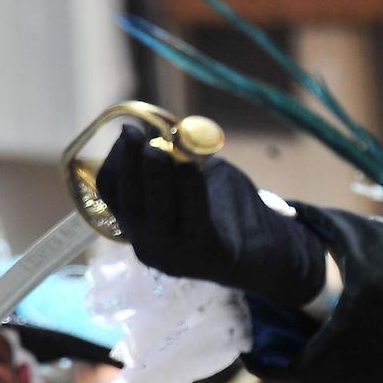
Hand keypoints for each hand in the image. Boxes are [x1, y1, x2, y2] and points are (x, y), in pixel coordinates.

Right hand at [95, 123, 325, 309]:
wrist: (270, 253)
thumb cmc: (229, 211)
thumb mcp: (196, 180)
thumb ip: (179, 159)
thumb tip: (165, 128)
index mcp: (140, 225)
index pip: (111, 191)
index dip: (116, 159)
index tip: (129, 131)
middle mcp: (149, 244)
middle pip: (129, 200)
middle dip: (130, 163)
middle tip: (137, 134)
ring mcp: (174, 255)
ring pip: (157, 210)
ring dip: (157, 175)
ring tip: (161, 149)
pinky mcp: (205, 254)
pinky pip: (193, 218)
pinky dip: (190, 189)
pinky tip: (191, 169)